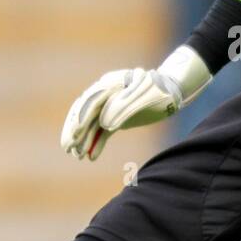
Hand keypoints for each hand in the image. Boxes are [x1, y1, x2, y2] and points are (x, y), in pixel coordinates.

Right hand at [61, 46, 211, 161]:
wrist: (173, 91)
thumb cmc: (162, 91)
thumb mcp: (147, 97)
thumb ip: (126, 107)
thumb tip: (105, 123)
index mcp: (111, 83)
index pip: (90, 102)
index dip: (81, 119)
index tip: (74, 135)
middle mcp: (106, 93)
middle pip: (84, 112)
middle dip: (75, 130)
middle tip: (67, 148)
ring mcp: (109, 105)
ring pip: (91, 123)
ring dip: (83, 139)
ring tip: (77, 156)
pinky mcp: (115, 116)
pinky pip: (102, 131)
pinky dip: (96, 143)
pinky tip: (91, 157)